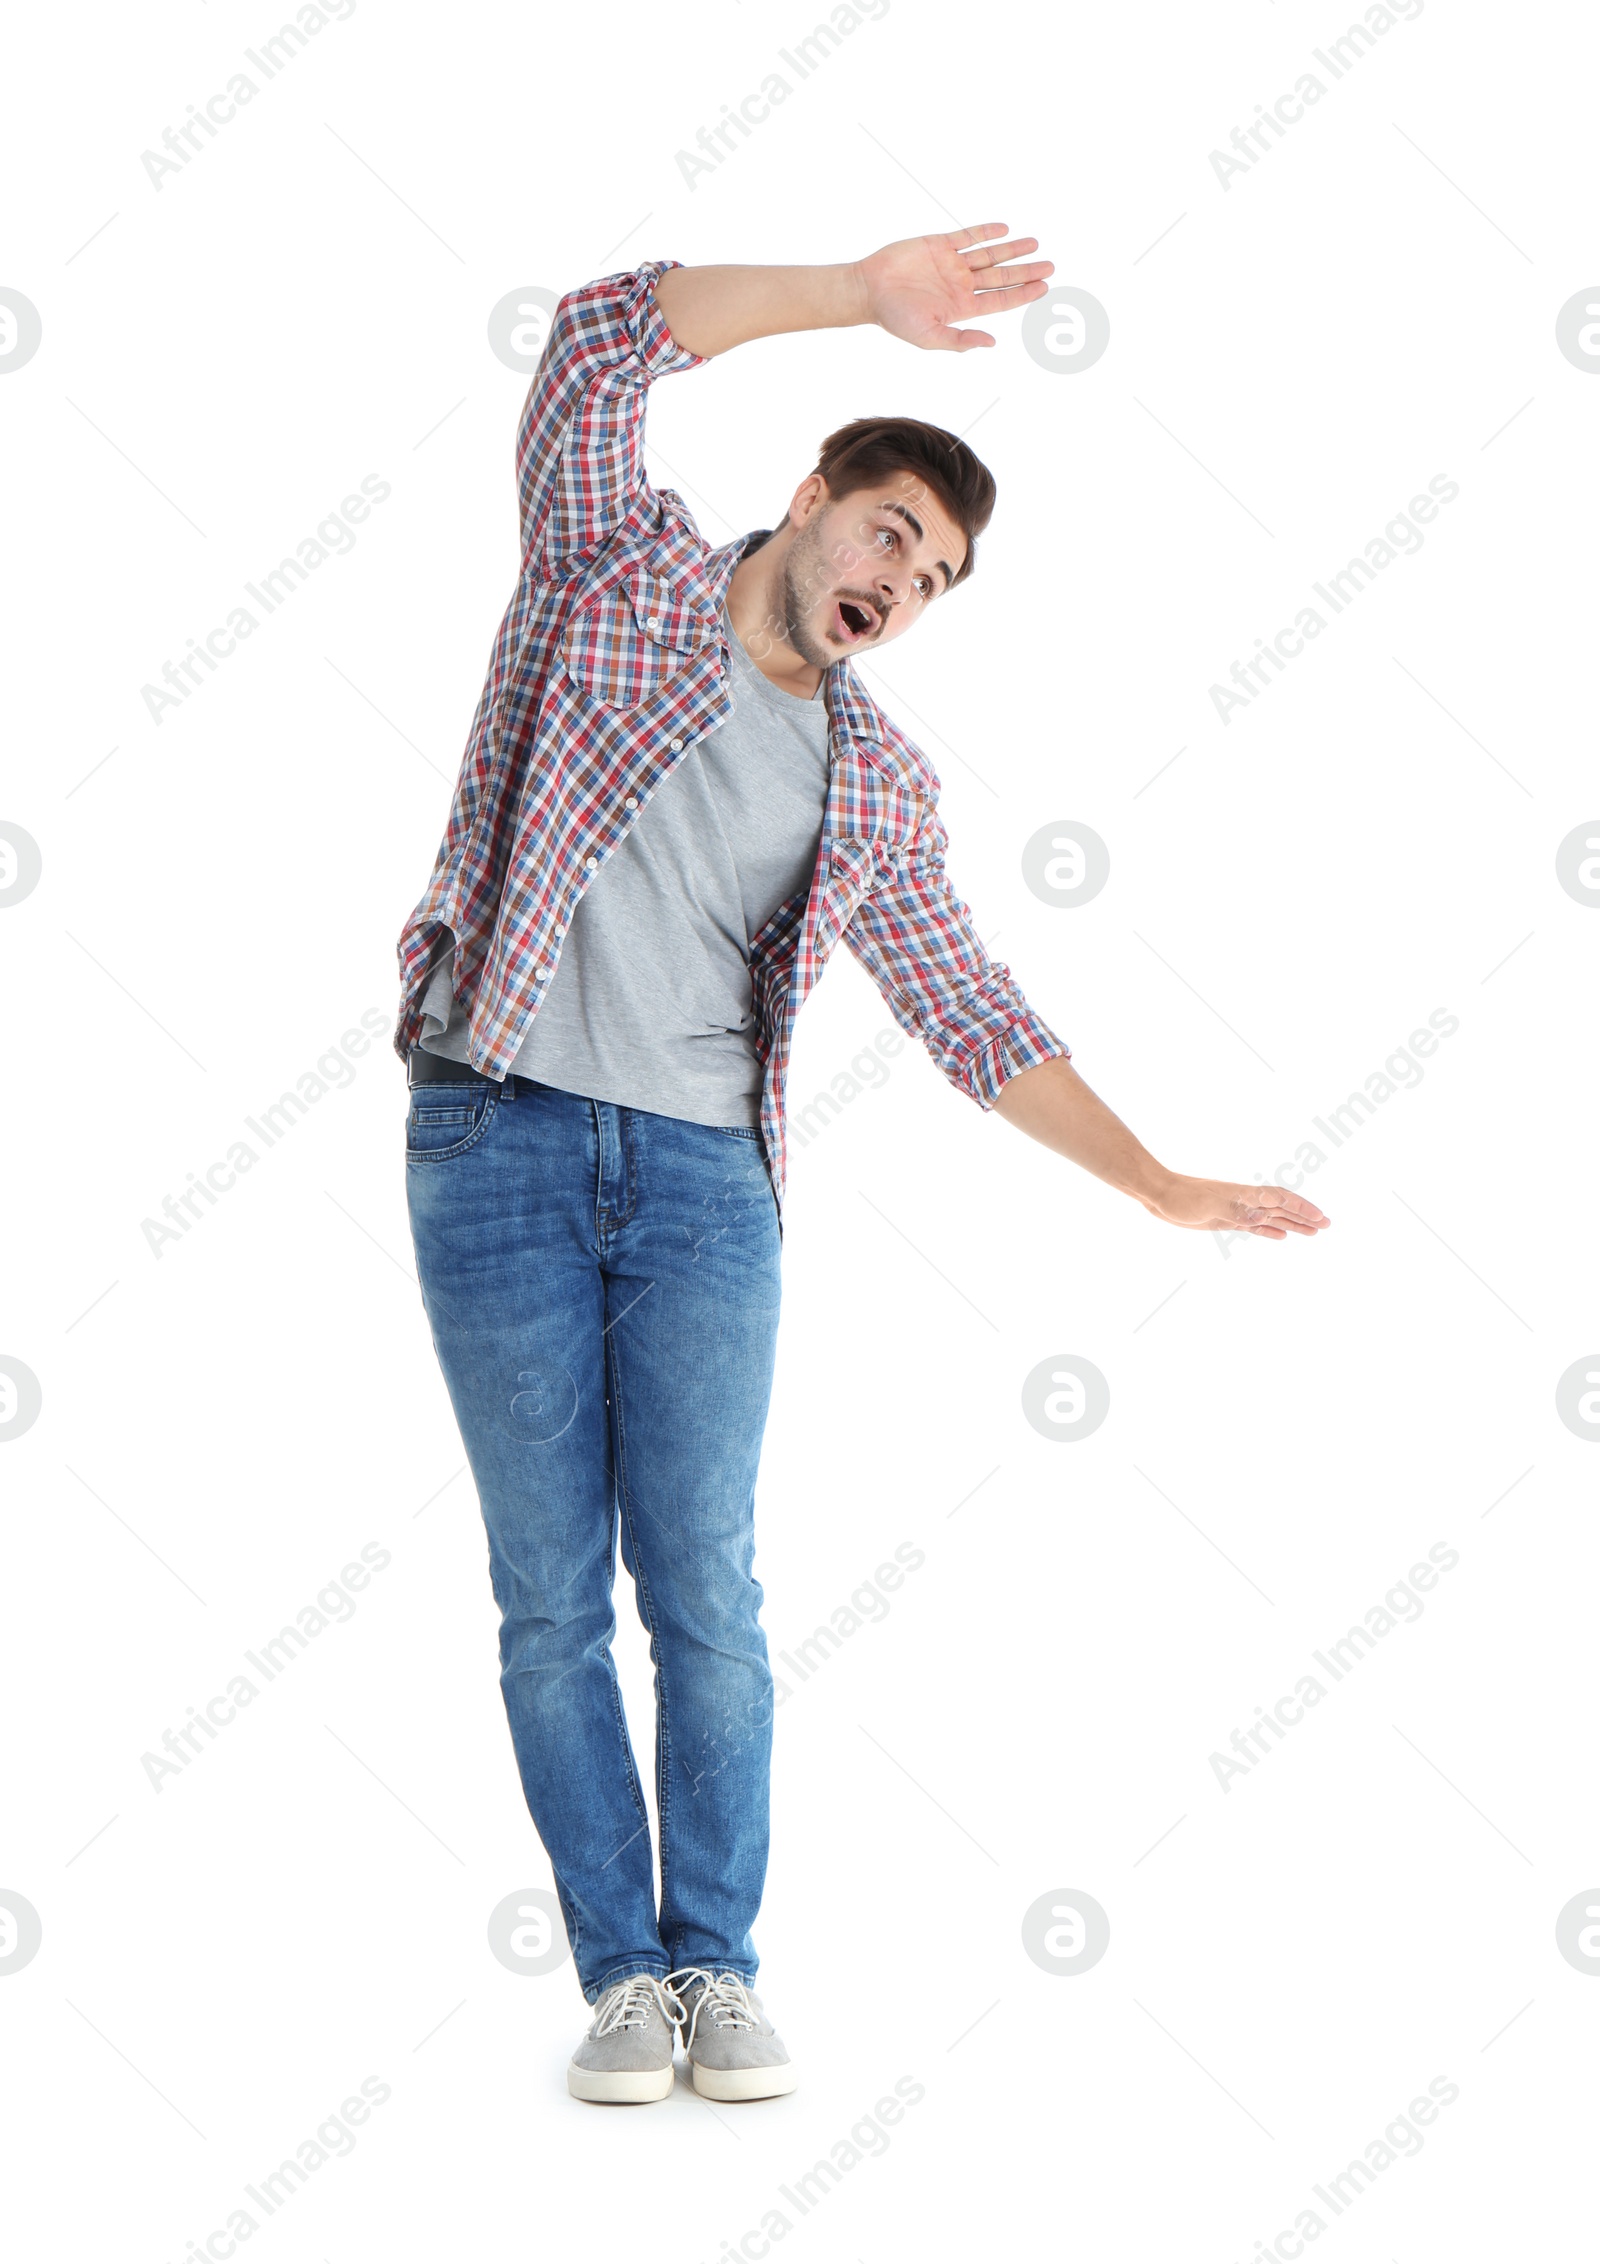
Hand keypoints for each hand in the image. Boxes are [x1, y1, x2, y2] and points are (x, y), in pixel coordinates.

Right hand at [855, 222, 1052, 351]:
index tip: (1044, 287)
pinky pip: (967, 236)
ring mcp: (951, 264)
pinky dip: (985, 232)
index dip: (1023, 294)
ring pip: (989, 254)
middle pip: (1001, 276)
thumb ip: (960, 339)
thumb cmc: (895, 318)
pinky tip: (1004, 228)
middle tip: (1050, 265)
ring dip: (1011, 249)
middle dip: (1026, 271)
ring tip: (1034, 243)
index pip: (1000, 300)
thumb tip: (992, 343)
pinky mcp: (939, 244)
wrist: (869, 290)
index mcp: (961, 307)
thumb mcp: (929, 336)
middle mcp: (961, 285)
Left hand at [1136, 1173, 1330, 1239]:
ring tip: (1314, 1232)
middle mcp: (1245, 1201)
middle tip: (1328, 1225)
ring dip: (1293, 1224)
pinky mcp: (1226, 1220)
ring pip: (1272, 1218)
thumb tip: (1265, 1215)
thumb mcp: (1209, 1205)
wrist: (1160, 1195)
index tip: (1321, 1218)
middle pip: (1282, 1208)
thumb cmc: (1182, 1197)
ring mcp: (1237, 1211)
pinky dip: (1270, 1232)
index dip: (1302, 1208)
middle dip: (1305, 1215)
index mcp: (1245, 1195)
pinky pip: (1255, 1227)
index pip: (1280, 1200)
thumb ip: (1237, 1210)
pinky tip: (1282, 1237)